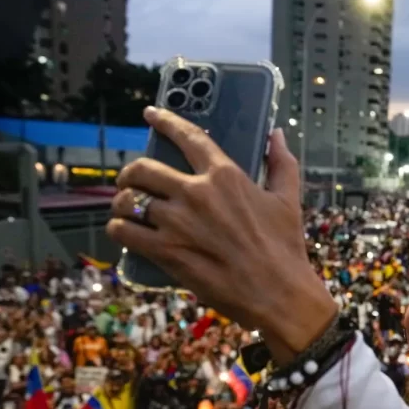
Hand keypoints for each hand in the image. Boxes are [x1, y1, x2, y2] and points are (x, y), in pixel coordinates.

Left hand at [108, 108, 332, 358]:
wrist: (278, 294)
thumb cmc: (285, 248)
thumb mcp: (288, 200)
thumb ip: (282, 163)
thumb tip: (277, 135)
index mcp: (225, 176)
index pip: (188, 137)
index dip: (165, 121)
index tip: (151, 114)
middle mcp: (196, 194)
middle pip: (143, 169)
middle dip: (132, 172)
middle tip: (134, 181)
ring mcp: (177, 223)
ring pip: (128, 200)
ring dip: (124, 203)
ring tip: (128, 209)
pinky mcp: (166, 252)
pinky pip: (124, 231)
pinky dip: (120, 229)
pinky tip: (126, 231)